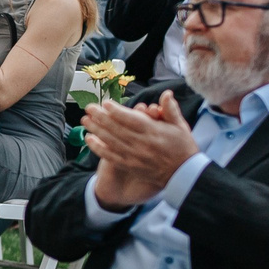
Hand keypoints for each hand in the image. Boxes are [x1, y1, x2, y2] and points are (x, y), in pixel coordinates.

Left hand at [84, 95, 199, 209]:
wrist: (184, 174)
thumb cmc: (183, 148)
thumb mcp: (181, 126)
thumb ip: (171, 110)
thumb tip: (166, 93)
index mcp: (154, 132)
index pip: (132, 120)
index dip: (118, 112)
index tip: (106, 104)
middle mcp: (142, 144)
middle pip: (118, 129)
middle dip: (101, 118)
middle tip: (89, 108)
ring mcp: (135, 156)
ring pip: (112, 142)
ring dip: (97, 130)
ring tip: (85, 121)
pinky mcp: (131, 166)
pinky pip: (112, 157)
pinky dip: (99, 148)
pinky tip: (89, 140)